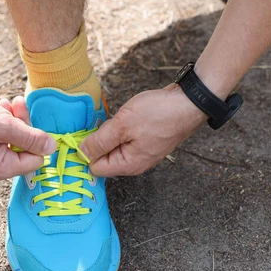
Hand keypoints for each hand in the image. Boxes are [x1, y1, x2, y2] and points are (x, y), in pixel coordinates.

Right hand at [0, 86, 55, 180]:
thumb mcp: (6, 126)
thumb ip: (32, 138)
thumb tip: (53, 149)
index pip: (34, 161)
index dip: (36, 140)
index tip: (27, 119)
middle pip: (25, 150)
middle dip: (25, 126)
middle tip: (18, 103)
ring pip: (15, 139)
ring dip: (16, 120)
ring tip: (8, 102)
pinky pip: (2, 136)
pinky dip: (5, 121)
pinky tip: (1, 106)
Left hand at [80, 84, 206, 175]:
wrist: (189, 102)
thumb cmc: (159, 113)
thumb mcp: (123, 125)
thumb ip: (100, 141)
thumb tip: (80, 153)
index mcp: (128, 165)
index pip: (95, 168)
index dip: (85, 152)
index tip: (83, 134)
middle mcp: (135, 163)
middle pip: (104, 158)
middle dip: (98, 141)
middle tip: (102, 121)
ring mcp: (142, 152)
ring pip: (114, 146)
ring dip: (109, 132)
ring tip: (116, 117)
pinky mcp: (146, 141)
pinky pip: (125, 139)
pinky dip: (120, 128)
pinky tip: (126, 116)